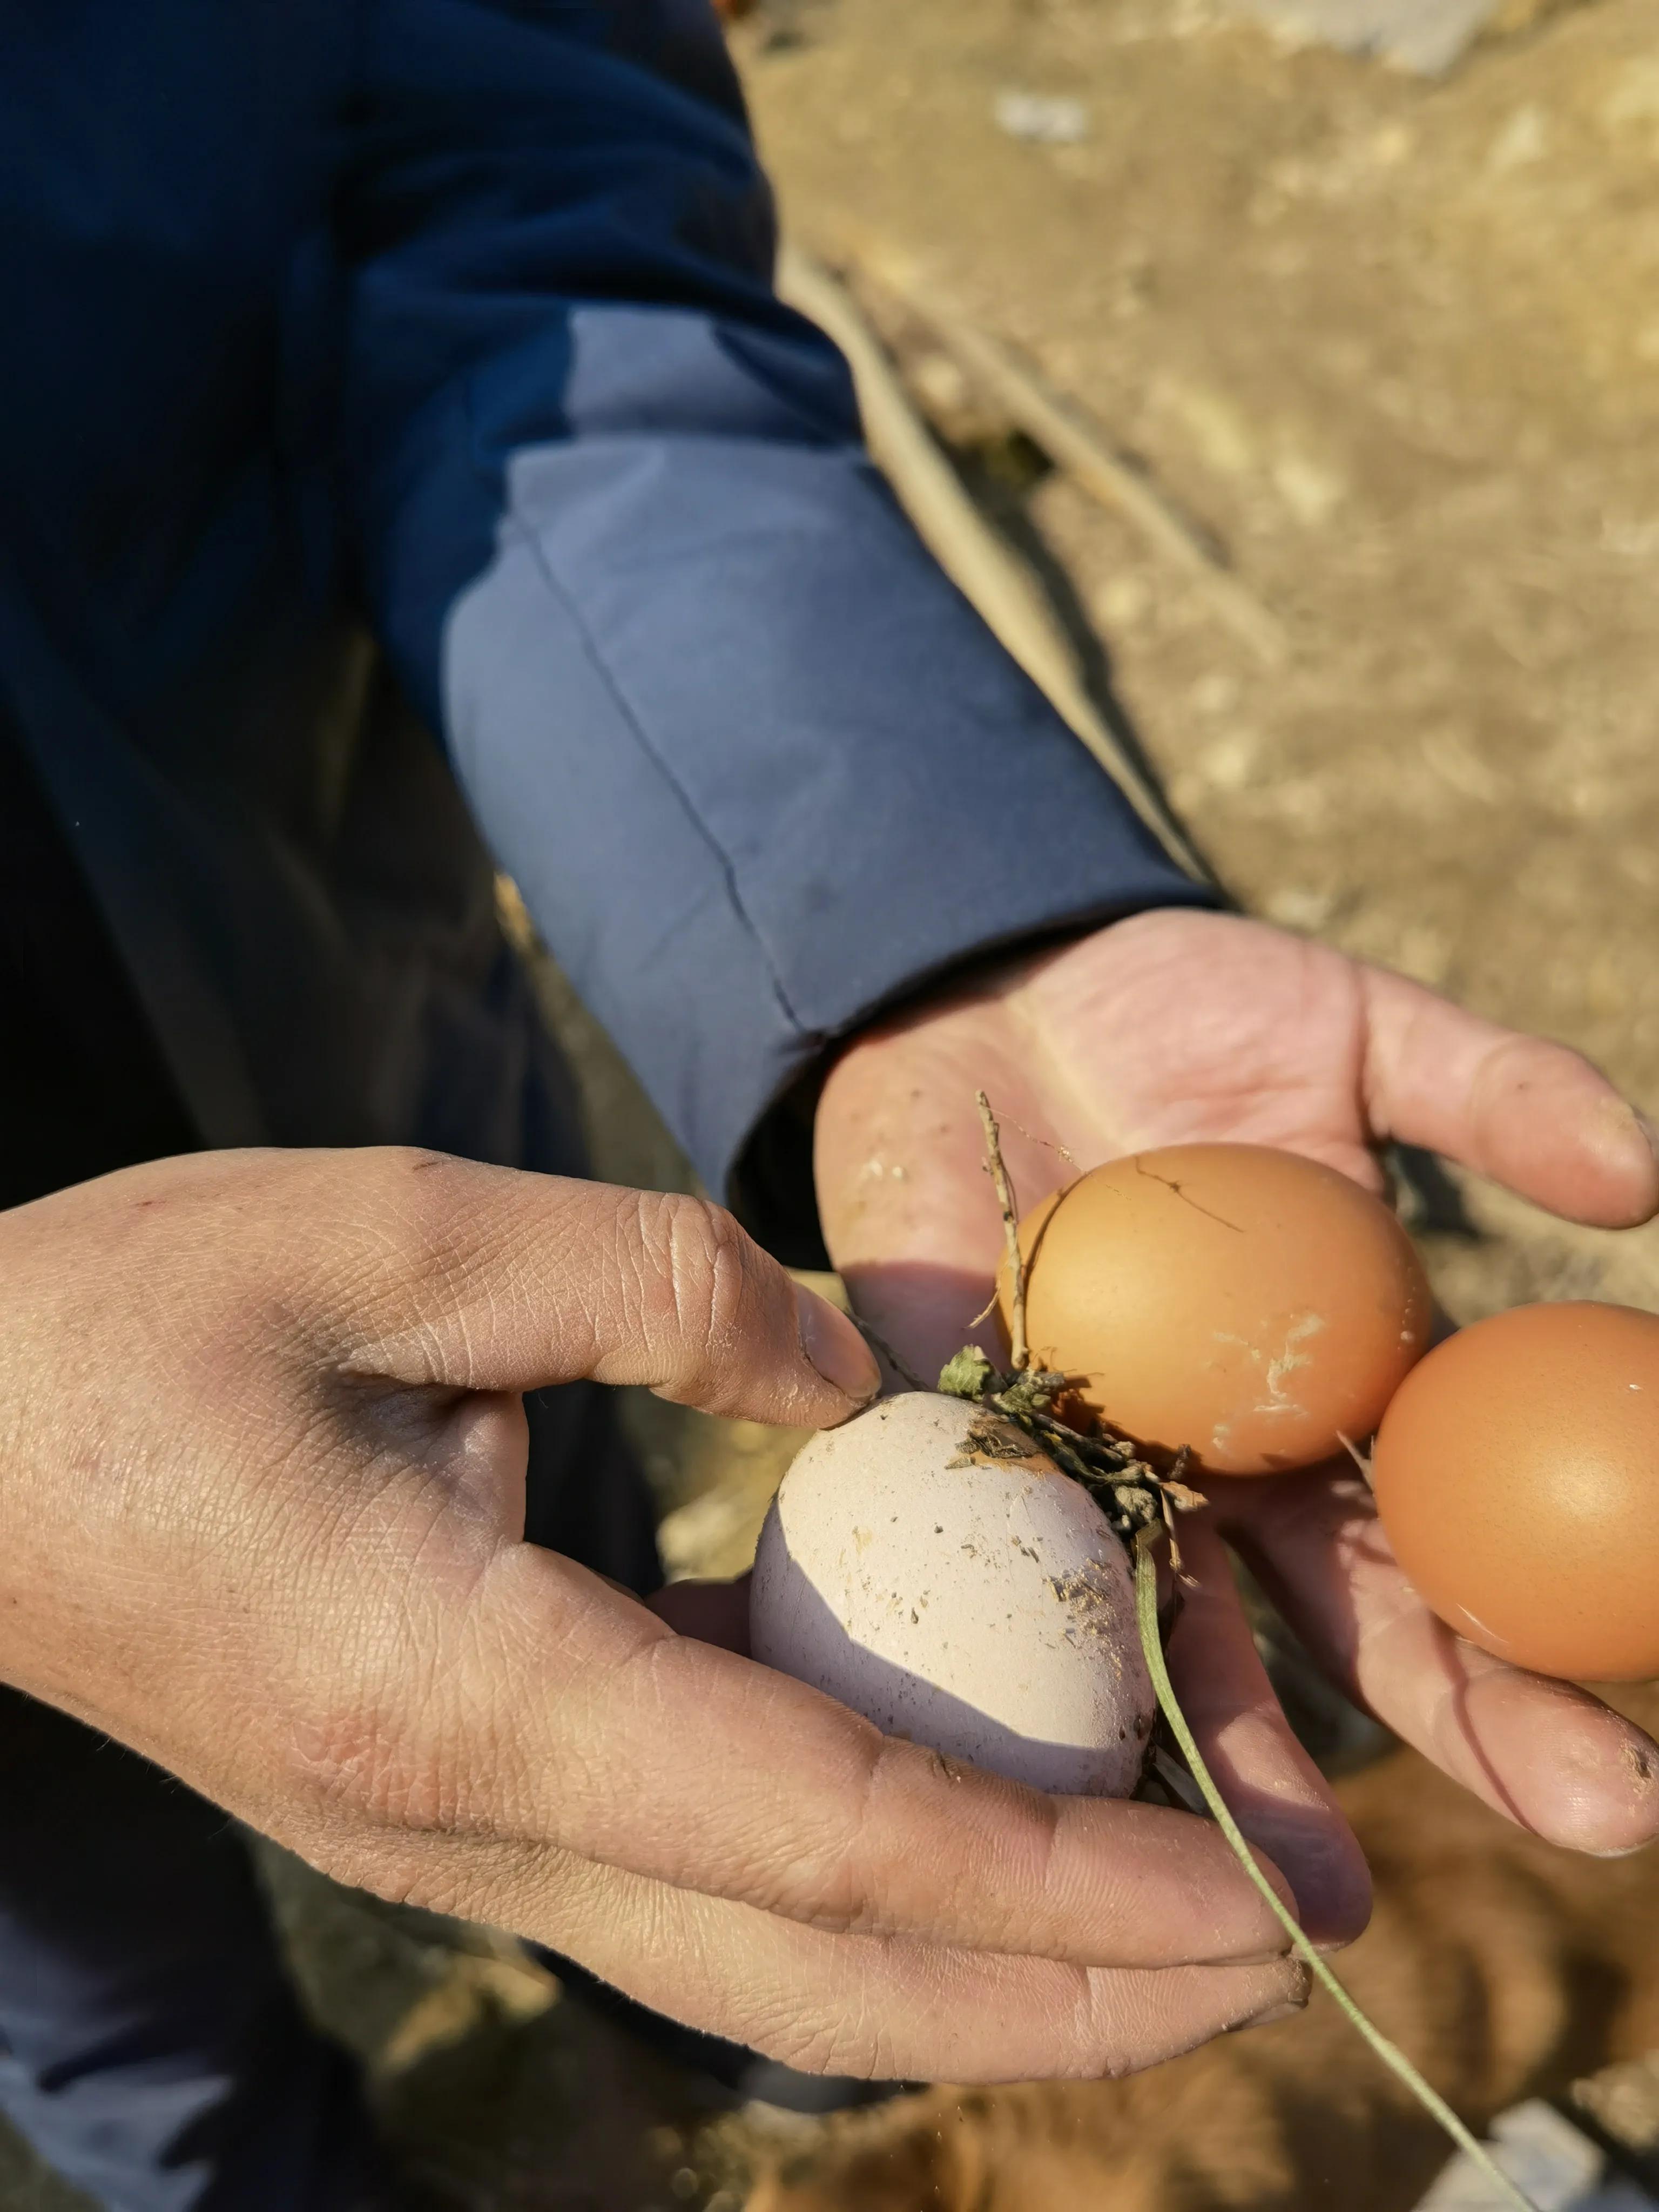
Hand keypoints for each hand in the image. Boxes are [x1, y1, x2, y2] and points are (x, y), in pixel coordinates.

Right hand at [0, 1146, 1307, 2082]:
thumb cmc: (133, 1322)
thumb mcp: (394, 1233)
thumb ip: (656, 1286)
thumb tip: (863, 1384)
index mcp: (458, 1690)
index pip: (820, 1830)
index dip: (1053, 1878)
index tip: (1242, 1902)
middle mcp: (469, 1820)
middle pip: (818, 1969)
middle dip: (1066, 1991)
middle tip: (1279, 1955)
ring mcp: (458, 1836)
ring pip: (768, 1958)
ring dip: (985, 1955)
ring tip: (1175, 1910)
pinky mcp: (457, 1797)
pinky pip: (699, 1877)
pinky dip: (867, 1874)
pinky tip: (970, 1812)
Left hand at [816, 908, 1658, 1936]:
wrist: (983, 979)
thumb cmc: (1175, 1008)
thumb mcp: (1352, 1028)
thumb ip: (1487, 1090)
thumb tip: (1640, 1174)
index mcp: (1331, 1394)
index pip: (1452, 1552)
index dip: (1536, 1657)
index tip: (1633, 1763)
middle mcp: (1220, 1458)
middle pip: (1344, 1625)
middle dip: (1458, 1731)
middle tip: (1583, 1834)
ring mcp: (1090, 1457)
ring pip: (1171, 1630)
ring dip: (1239, 1760)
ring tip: (1298, 1898)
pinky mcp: (962, 1424)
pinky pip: (1004, 1539)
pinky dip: (1034, 1641)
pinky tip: (1066, 1773)